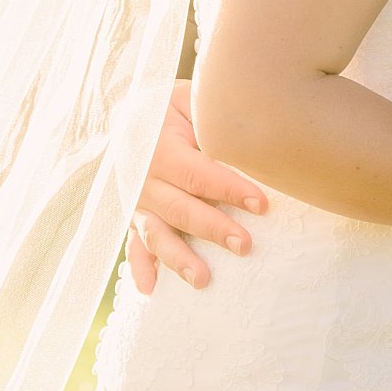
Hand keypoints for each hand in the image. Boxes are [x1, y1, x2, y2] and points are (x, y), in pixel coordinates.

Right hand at [126, 80, 267, 293]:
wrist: (130, 115)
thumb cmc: (170, 109)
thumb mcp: (187, 101)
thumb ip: (209, 118)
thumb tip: (247, 135)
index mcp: (157, 147)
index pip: (197, 173)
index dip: (228, 189)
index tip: (261, 204)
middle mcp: (142, 179)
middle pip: (180, 208)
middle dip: (213, 228)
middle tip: (245, 245)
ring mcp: (136, 202)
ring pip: (157, 234)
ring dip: (178, 258)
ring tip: (202, 280)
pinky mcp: (133, 218)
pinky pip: (134, 246)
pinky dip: (140, 268)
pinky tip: (151, 289)